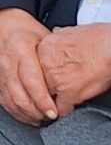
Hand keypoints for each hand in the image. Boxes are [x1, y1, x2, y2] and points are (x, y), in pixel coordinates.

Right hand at [0, 8, 57, 125]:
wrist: (4, 26)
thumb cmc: (25, 29)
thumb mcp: (43, 36)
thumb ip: (53, 55)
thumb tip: (70, 72)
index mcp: (22, 51)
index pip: (32, 82)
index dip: (43, 100)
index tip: (54, 111)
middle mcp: (9, 64)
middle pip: (21, 96)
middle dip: (37, 111)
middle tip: (50, 117)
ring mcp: (0, 74)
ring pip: (12, 102)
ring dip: (27, 115)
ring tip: (41, 119)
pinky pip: (5, 102)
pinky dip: (16, 112)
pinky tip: (27, 115)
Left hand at [37, 23, 110, 116]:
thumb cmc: (101, 38)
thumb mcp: (74, 30)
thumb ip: (60, 36)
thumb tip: (57, 37)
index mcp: (46, 46)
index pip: (34, 67)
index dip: (43, 73)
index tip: (47, 78)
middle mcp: (46, 63)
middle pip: (38, 83)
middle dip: (47, 88)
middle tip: (56, 89)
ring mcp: (56, 80)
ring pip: (46, 99)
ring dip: (54, 101)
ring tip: (63, 99)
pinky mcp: (68, 94)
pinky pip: (61, 110)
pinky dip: (67, 110)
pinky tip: (73, 104)